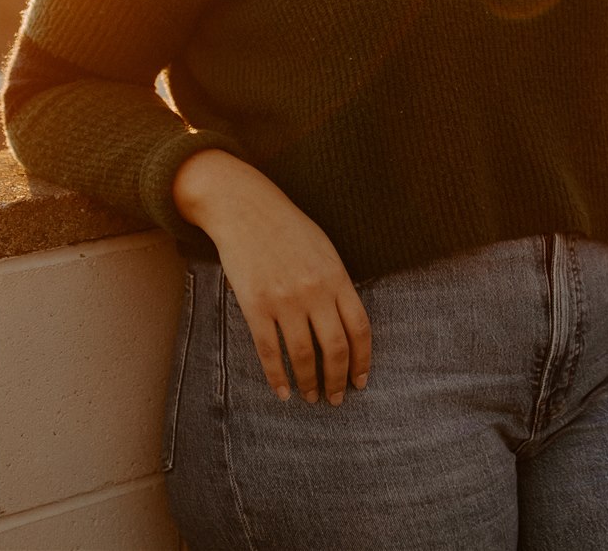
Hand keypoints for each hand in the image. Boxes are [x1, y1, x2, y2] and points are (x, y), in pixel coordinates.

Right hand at [172, 149, 371, 404]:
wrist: (244, 208)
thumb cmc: (287, 227)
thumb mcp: (324, 249)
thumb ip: (337, 284)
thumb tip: (346, 324)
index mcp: (337, 276)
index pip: (360, 329)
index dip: (363, 361)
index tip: (361, 381)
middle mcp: (314, 291)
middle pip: (335, 348)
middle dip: (338, 380)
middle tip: (336, 399)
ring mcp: (284, 299)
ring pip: (303, 355)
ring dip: (310, 383)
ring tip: (311, 398)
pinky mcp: (255, 305)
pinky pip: (269, 351)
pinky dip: (277, 377)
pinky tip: (283, 391)